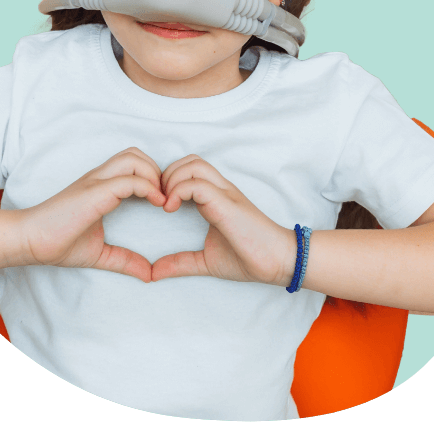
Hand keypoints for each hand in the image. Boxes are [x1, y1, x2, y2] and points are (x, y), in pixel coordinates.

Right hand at [18, 148, 165, 281]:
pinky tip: (157, 203)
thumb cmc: (58, 243)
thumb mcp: (99, 253)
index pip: (133, 164)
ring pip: (133, 158)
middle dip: (156, 170)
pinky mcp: (94, 191)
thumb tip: (148, 274)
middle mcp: (100, 177)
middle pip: (136, 153)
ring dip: (153, 174)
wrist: (30, 241)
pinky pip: (128, 180)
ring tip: (160, 199)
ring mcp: (96, 181)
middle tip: (164, 197)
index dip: (153, 177)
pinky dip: (147, 187)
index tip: (164, 202)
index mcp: (101, 185)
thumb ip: (124, 259)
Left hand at [151, 155, 292, 285]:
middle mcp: (220, 189)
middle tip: (158, 200)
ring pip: (193, 165)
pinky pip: (198, 185)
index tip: (158, 204)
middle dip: (167, 175)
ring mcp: (225, 193)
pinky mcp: (226, 203)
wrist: (279, 262)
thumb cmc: (248, 258)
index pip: (189, 169)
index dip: (168, 180)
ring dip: (172, 180)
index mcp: (216, 196)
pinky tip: (171, 209)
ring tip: (166, 204)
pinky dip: (179, 191)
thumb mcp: (206, 261)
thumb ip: (181, 262)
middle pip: (189, 160)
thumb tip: (154, 272)